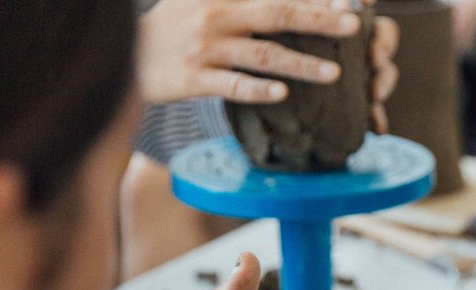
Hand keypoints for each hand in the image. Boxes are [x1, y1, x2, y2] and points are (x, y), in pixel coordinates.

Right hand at [138, 0, 400, 132]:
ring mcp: (206, 49)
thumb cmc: (173, 26)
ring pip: (262, 55)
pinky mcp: (194, 79)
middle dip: (318, 19)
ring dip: (301, 63)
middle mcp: (217, 16)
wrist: (122, 50)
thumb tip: (278, 1)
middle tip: (353, 25)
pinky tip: (282, 94)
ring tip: (335, 73)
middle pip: (276, 14)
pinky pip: (232, 86)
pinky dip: (258, 90)